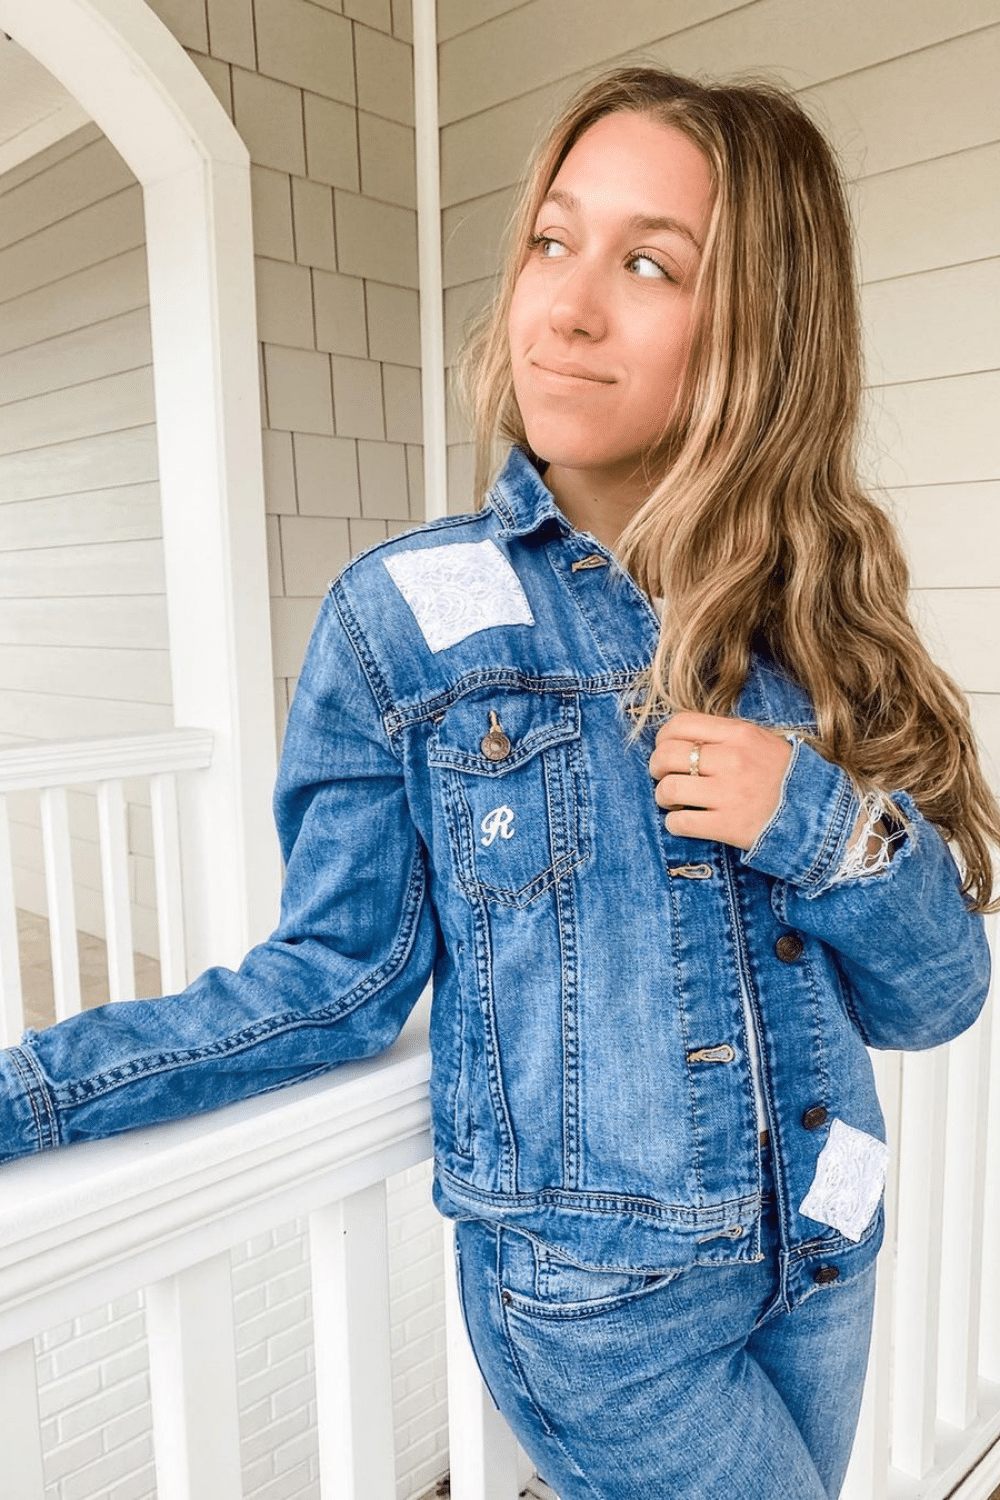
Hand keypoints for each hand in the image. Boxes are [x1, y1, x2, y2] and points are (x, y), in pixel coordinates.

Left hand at [648, 711, 792, 850]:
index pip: (680, 724)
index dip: (663, 738)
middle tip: (662, 776)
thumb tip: (681, 737)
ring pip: (668, 789)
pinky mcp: (727, 826)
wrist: (819, 815)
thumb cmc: (784, 777)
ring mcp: (729, 794)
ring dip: (663, 797)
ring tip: (673, 801)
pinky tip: (683, 822)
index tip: (665, 749)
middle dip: (656, 767)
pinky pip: (680, 823)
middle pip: (667, 755)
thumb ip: (725, 736)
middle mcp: (732, 760)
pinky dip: (674, 824)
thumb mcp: (761, 742)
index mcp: (739, 734)